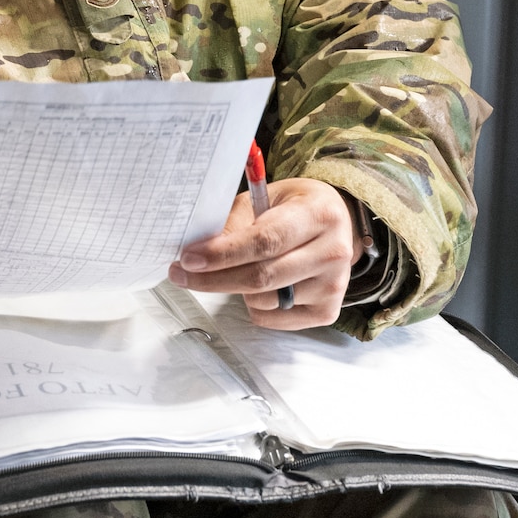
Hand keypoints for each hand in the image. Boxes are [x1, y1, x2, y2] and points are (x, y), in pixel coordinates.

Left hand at [167, 178, 363, 329]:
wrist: (335, 223)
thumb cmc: (292, 208)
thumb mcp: (262, 199)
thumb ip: (234, 223)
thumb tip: (198, 253)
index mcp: (318, 215)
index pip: (265, 241)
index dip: (223, 253)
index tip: (189, 258)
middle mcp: (333, 252)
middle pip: (262, 277)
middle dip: (213, 278)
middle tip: (181, 274)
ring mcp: (334, 286)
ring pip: (264, 301)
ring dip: (236, 290)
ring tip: (238, 268)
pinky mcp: (327, 311)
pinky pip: (273, 319)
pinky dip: (254, 306)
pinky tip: (259, 285)